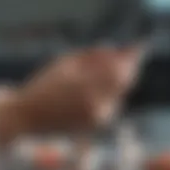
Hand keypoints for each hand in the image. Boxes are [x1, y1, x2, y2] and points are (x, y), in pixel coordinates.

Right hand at [0, 47, 141, 147]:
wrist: (30, 116)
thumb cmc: (44, 85)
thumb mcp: (65, 63)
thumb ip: (91, 56)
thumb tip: (115, 48)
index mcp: (86, 85)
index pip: (120, 69)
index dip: (132, 57)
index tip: (140, 45)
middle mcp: (97, 104)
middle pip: (125, 82)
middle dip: (130, 66)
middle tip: (130, 52)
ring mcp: (99, 116)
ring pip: (120, 92)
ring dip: (120, 78)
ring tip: (111, 66)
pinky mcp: (98, 124)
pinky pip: (113, 102)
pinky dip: (112, 90)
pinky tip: (100, 83)